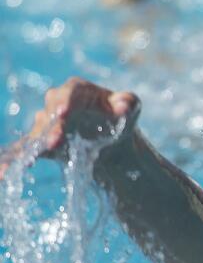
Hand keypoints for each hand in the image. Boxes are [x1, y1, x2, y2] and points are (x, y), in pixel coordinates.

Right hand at [24, 77, 139, 156]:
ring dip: (37, 145)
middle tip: (55, 141)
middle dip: (53, 127)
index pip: (70, 92)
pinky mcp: (42, 143)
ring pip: (38, 132)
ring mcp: (48, 123)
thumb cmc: (121, 117)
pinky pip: (24, 149)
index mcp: (78, 90)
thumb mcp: (131, 107)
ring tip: (30, 159)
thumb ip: (128, 103)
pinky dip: (14, 159)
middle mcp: (57, 104)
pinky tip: (4, 172)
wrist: (113, 140)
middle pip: (51, 113)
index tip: (64, 112)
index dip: (66, 102)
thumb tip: (123, 107)